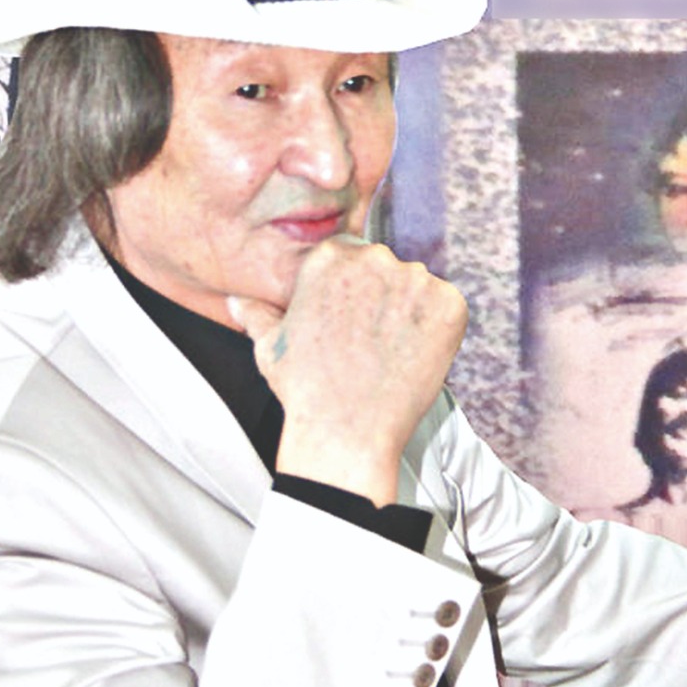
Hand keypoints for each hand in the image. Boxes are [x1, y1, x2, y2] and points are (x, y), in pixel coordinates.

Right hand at [228, 237, 467, 506]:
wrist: (347, 430)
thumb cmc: (304, 389)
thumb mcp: (269, 346)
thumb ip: (257, 314)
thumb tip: (237, 302)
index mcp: (330, 256)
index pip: (351, 256)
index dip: (353, 291)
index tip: (351, 321)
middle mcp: (374, 258)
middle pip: (385, 269)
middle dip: (382, 298)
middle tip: (370, 342)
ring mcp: (416, 280)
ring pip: (417, 288)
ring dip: (411, 312)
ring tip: (391, 353)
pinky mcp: (449, 305)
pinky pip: (447, 308)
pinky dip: (438, 330)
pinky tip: (415, 356)